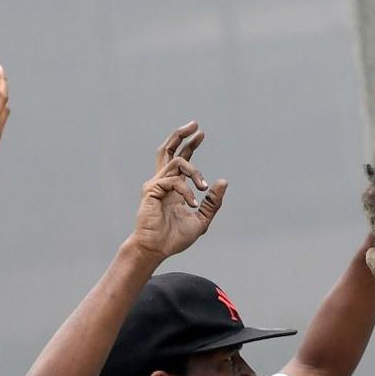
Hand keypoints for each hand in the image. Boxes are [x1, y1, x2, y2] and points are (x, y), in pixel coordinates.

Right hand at [130, 122, 226, 260]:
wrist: (158, 250)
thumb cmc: (174, 238)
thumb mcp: (201, 219)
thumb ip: (212, 202)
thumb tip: (223, 182)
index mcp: (173, 187)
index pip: (180, 158)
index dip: (190, 144)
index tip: (201, 134)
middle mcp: (163, 182)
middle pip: (168, 149)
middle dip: (181, 134)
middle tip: (195, 125)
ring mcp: (156, 184)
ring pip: (177, 161)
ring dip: (195, 171)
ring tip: (202, 187)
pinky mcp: (151, 190)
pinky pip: (174, 180)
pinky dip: (186, 191)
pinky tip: (191, 204)